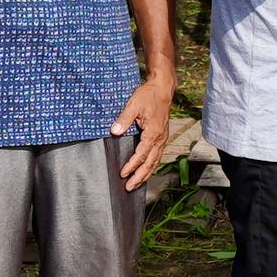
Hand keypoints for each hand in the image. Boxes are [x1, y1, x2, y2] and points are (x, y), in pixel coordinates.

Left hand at [110, 76, 174, 190]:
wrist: (162, 89)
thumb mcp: (133, 104)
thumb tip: (114, 131)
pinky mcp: (162, 137)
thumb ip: (124, 119)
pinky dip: (151, 166)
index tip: (123, 173)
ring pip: (155, 161)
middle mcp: (160, 138)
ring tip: (136, 184)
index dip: (132, 165)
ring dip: (146, 174)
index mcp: (153, 132)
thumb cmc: (148, 95)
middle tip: (129, 187)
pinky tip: (145, 171)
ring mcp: (162, 138)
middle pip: (150, 163)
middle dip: (139, 176)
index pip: (141, 154)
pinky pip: (157, 156)